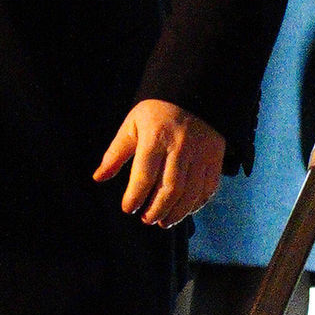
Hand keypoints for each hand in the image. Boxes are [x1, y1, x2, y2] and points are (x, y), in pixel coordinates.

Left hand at [95, 98, 225, 226]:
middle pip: (170, 188)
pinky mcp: (216, 157)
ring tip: (163, 221)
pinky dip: (196, 204)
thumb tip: (98, 178)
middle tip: (146, 219)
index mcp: (156, 137)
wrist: (193, 92)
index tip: (128, 208)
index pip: (144, 175)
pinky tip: (183, 210)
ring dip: (176, 213)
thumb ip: (115, 154)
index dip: (135, 196)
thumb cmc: (156, 111)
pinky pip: (208, 188)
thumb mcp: (132, 126)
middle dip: (156, 209)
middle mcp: (181, 146)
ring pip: (191, 193)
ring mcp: (201, 152)